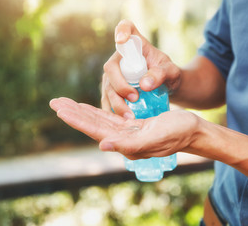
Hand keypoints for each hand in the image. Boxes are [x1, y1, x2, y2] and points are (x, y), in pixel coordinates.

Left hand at [50, 97, 198, 159]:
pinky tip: (88, 108)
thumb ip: (128, 144)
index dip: (77, 119)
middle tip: (55, 102)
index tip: (60, 108)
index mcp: (124, 143)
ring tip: (66, 103)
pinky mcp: (133, 125)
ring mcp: (127, 132)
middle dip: (73, 112)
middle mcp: (122, 139)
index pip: (94, 129)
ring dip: (81, 111)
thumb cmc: (177, 133)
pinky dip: (97, 111)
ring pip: (98, 119)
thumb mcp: (155, 138)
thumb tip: (102, 144)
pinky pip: (110, 117)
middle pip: (92, 124)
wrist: (192, 131)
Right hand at [101, 19, 181, 118]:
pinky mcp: (111, 90)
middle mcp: (120, 58)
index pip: (126, 28)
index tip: (121, 39)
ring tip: (129, 116)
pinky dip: (113, 110)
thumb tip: (144, 84)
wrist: (166, 87)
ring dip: (116, 102)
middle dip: (120, 85)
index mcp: (135, 44)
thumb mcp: (171, 71)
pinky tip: (121, 121)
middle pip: (111, 68)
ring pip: (107, 87)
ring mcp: (113, 75)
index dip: (121, 31)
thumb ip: (161, 74)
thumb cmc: (168, 73)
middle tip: (134, 98)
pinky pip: (107, 100)